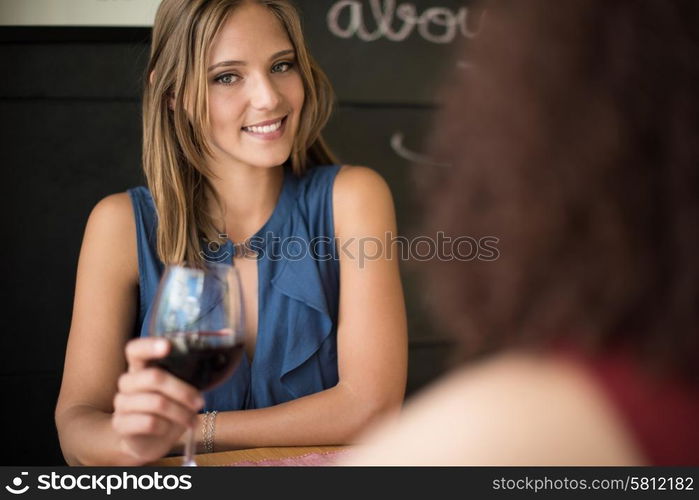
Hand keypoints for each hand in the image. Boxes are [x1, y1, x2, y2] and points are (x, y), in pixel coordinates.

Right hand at [112, 337, 203, 463]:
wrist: (148, 440)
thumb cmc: (168, 408)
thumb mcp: (180, 388)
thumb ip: (191, 370)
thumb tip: (225, 343)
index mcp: (140, 367)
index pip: (135, 349)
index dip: (150, 345)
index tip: (168, 346)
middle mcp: (127, 382)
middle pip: (153, 377)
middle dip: (183, 391)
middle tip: (200, 402)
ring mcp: (122, 403)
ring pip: (156, 403)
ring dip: (181, 413)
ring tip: (192, 420)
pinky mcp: (121, 424)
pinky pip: (149, 422)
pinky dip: (167, 427)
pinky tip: (171, 429)